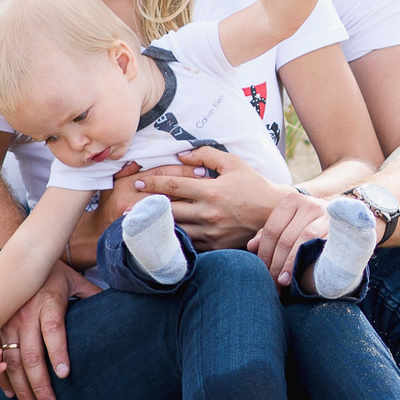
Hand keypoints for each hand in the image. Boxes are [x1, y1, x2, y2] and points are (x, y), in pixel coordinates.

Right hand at [0, 264, 86, 399]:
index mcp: (49, 302)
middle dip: (40, 383)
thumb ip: (92, 294)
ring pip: (12, 361)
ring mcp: (8, 323)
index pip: (54, 330)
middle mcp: (25, 314)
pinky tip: (11, 395)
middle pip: (31, 353)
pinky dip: (3, 378)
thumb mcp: (73, 279)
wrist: (14, 259)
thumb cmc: (50, 273)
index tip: (65, 374)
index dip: (58, 352)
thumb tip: (118, 308)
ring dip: (21, 387)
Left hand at [133, 146, 286, 248]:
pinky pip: (189, 245)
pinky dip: (175, 241)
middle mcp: (208, 213)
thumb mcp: (233, 163)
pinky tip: (161, 240)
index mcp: (210, 190)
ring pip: (175, 230)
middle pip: (168, 210)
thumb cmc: (253, 185)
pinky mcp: (216, 246)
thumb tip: (181, 153)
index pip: (173, 185)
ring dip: (155, 227)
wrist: (274, 213)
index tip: (137, 183)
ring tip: (137, 226)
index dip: (152, 183)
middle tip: (124, 208)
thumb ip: (206, 155)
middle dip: (144, 208)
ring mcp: (211, 233)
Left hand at [249, 187, 332, 287]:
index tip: (261, 271)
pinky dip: (310, 260)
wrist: (345, 222)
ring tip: (283, 281)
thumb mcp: (287, 225)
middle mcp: (310, 204)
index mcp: (292, 201)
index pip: (272, 229)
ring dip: (291, 264)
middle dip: (276, 263)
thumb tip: (251, 247)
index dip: (264, 253)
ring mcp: (327, 215)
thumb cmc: (308, 226)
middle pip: (286, 238)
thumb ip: (269, 234)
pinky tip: (302, 274)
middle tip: (271, 283)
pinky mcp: (340, 229)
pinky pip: (322, 245)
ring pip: (303, 240)